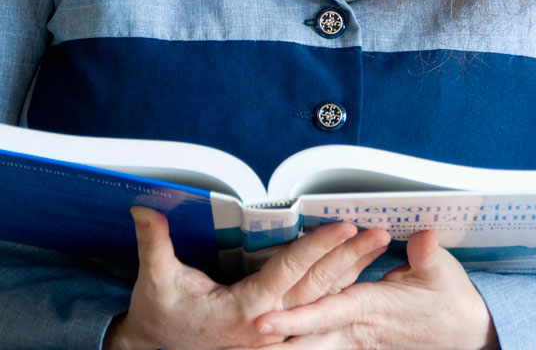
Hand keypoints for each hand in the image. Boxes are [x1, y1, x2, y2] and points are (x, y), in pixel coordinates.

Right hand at [103, 207, 389, 349]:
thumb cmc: (162, 319)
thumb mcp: (157, 282)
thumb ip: (155, 243)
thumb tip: (145, 209)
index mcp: (245, 310)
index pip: (289, 271)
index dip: (318, 246)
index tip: (343, 226)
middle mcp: (268, 326)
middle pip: (318, 287)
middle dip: (351, 258)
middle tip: (378, 232)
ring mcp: (277, 337)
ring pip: (324, 302)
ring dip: (352, 274)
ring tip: (378, 250)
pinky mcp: (280, 340)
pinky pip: (318, 316)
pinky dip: (340, 296)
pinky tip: (360, 279)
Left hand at [254, 231, 499, 349]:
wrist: (466, 337)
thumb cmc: (451, 301)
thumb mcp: (443, 273)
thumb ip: (427, 254)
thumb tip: (423, 237)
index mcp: (372, 307)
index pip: (326, 313)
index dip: (294, 320)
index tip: (261, 323)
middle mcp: (359, 329)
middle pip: (309, 340)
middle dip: (277, 344)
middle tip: (244, 340)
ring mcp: (359, 342)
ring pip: (315, 349)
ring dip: (287, 348)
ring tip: (251, 349)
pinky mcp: (360, 346)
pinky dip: (304, 348)